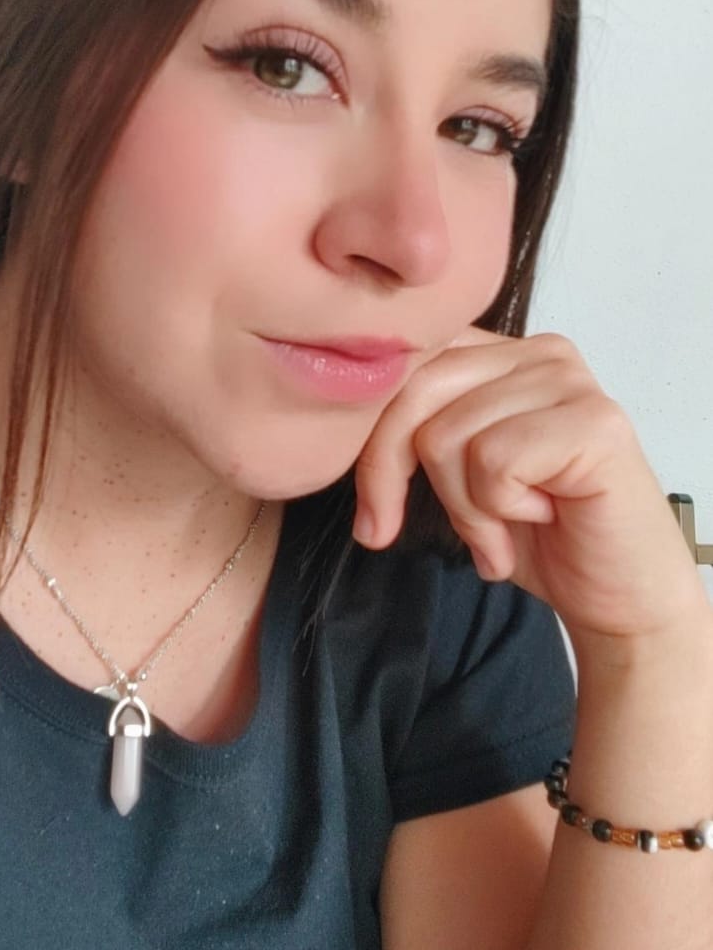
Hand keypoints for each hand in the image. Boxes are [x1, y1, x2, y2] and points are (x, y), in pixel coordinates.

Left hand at [352, 325, 709, 658]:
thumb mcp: (454, 473)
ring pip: (448, 436)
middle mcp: (539, 352)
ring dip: (464, 508)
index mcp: (501, 352)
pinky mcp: (595, 423)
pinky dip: (501, 510)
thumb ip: (415, 430)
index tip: (368, 513)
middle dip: (389, 475)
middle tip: (396, 532)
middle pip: (414, 391)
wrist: (618, 597)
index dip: (371, 438)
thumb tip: (331, 426)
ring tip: (503, 530)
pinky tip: (542, 518)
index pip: (405, 362)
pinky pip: (494, 463)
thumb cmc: (538, 535)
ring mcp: (571, 382)